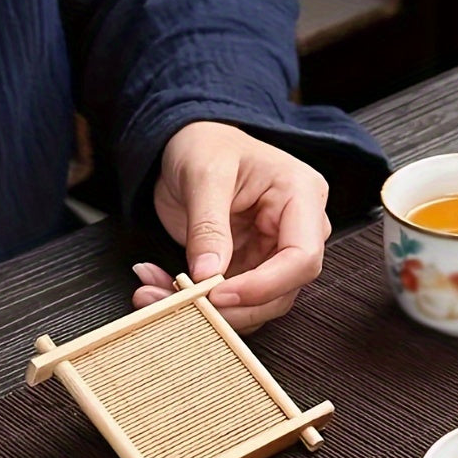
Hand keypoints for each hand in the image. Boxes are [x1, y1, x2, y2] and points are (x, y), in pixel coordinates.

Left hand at [132, 122, 330, 332]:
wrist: (189, 145)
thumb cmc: (206, 144)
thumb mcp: (203, 175)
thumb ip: (208, 226)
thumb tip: (207, 275)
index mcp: (301, 196)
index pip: (302, 258)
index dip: (264, 286)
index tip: (218, 294)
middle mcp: (296, 230)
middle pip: (283, 291)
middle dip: (233, 308)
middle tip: (185, 304)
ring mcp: (274, 254)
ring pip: (257, 306)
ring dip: (209, 312)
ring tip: (155, 293)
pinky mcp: (250, 269)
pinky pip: (231, 301)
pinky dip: (196, 304)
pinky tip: (160, 287)